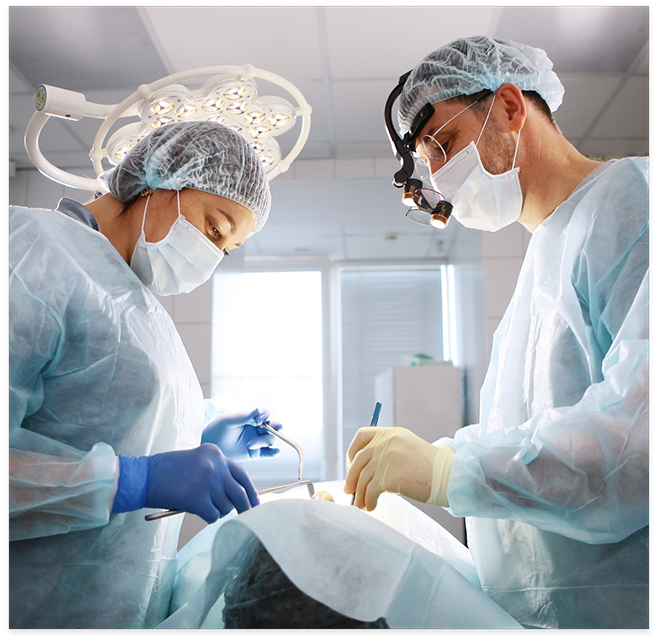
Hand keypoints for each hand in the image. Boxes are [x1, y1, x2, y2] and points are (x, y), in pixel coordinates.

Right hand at [112, 443, 258, 522]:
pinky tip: (195, 510)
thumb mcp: (198, 462)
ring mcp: (207, 481)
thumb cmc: (169, 472)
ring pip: (226, 507)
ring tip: (201, 506)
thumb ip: (218, 472)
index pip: (243, 475)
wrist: (144, 476)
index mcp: (216, 453)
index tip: (256, 503)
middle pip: (240, 493)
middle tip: (246, 517)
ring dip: (218, 512)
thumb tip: (239, 496)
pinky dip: (207, 517)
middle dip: (245, 508)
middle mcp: (215, 465)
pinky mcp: (197, 498)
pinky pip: (213, 516)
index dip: (251, 492)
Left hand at [202, 408, 281, 461]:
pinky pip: (269, 453)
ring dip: (263, 441)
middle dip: (275, 426)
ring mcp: (257, 441)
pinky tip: (274, 452)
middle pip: (274, 426)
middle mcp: (257, 429)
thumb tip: (257, 410)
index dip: (264, 416)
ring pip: (270, 439)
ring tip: (249, 444)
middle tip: (268, 428)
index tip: (257, 421)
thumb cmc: (217, 429)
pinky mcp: (256, 453)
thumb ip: (242, 416)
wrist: (210, 446)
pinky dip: (274, 452)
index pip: (265, 414)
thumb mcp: (228, 420)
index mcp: (251, 418)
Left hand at [344, 427, 453, 510]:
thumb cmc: (430, 469)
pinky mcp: (389, 475)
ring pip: (363, 477)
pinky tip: (372, 506)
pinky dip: (368, 500)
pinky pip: (370, 490)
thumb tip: (364, 472)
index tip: (352, 466)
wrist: (449, 477)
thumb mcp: (407, 450)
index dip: (352, 451)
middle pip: (358, 459)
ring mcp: (387, 457)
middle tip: (350, 491)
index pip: (361, 435)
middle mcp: (387, 441)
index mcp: (392, 433)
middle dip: (351, 477)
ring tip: (363, 505)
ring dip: (360, 494)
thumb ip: (387, 454)